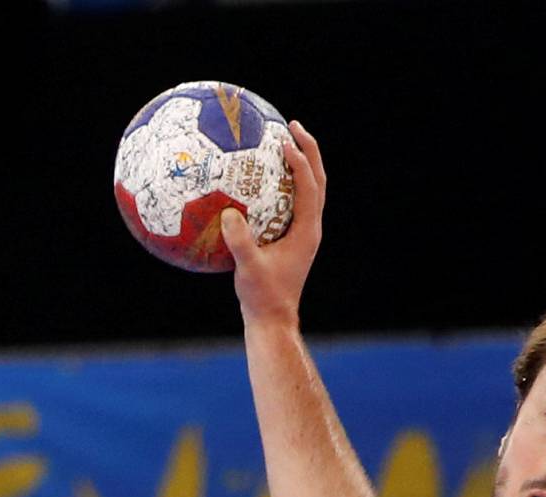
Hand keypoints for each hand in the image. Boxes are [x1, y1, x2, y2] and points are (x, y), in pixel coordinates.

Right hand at [220, 122, 324, 327]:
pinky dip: (281, 184)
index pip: (310, 186)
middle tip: (291, 125)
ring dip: (298, 164)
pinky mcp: (291, 239)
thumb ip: (240, 242)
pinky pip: (289, 203)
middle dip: (307, 150)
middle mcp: (309, 228)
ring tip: (281, 142)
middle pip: (316, 180)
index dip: (300, 161)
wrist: (272, 321)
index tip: (284, 141)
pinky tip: (259, 177)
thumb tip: (228, 213)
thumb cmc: (262, 298)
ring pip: (307, 190)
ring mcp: (302, 233)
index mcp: (306, 232)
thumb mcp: (248, 270)